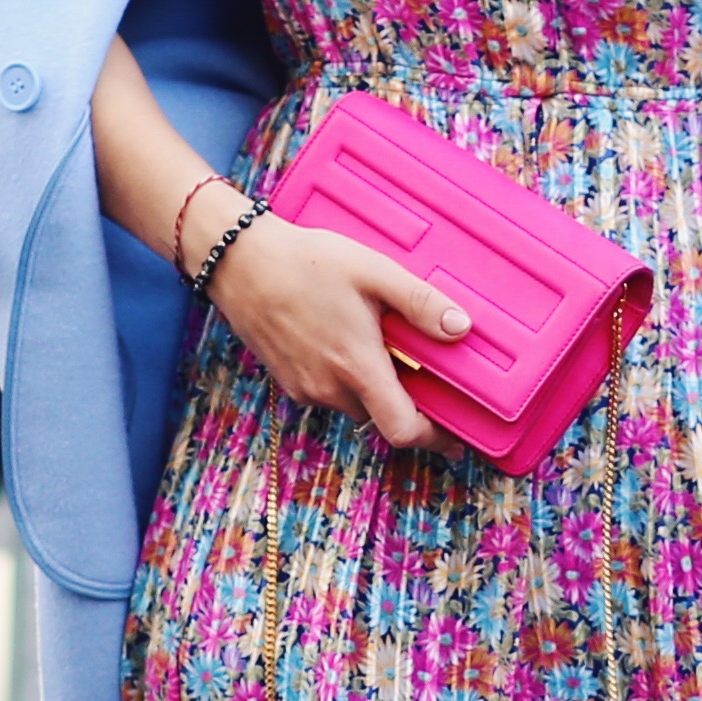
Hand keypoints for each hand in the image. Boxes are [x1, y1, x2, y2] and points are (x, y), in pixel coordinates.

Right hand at [207, 215, 469, 450]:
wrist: (240, 263)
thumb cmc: (306, 263)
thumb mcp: (373, 272)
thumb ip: (420, 303)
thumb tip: (461, 328)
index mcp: (357, 367)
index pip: (402, 430)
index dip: (433, 437)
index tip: (452, 432)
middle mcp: (330, 388)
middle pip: (381, 417)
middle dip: (403, 400)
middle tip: (418, 367)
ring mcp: (306, 389)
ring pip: (355, 404)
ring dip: (373, 386)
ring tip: (376, 343)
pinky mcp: (289, 382)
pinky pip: (330, 393)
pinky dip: (346, 378)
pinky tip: (343, 339)